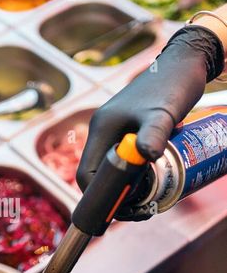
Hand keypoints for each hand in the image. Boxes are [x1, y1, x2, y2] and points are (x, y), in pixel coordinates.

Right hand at [76, 26, 224, 218]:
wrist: (185, 64)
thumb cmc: (172, 86)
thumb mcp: (163, 114)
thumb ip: (153, 134)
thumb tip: (144, 157)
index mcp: (101, 129)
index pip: (87, 175)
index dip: (100, 197)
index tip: (124, 209)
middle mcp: (103, 131)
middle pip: (98, 176)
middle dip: (116, 197)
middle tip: (142, 209)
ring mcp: (114, 131)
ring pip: (112, 170)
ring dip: (127, 188)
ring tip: (150, 198)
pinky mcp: (128, 131)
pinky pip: (125, 161)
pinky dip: (136, 175)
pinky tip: (155, 178)